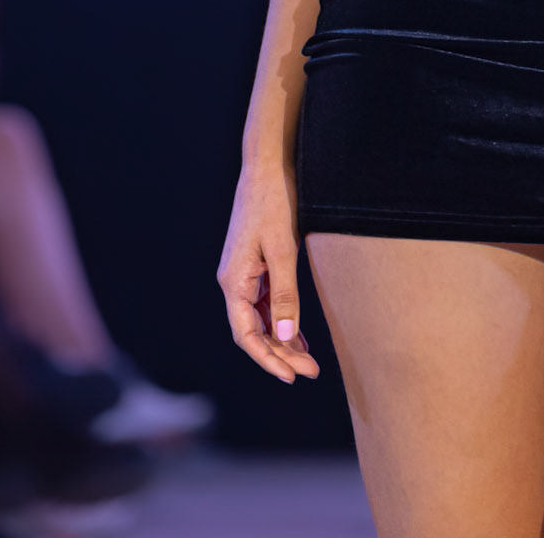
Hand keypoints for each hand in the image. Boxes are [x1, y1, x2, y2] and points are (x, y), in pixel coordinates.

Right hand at [217, 164, 321, 383]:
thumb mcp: (284, 250)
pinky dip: (280, 320)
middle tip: (310, 371)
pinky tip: (297, 333)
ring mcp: (243, 274)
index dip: (268, 359)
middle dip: (279, 354)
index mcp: (233, 281)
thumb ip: (285, 294)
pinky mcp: (254, 265)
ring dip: (281, 340)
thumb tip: (285, 336)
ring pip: (259, 319)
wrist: (267, 166)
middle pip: (253, 331)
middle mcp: (233, 282)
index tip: (291, 377)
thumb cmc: (274, 204)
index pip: (246, 336)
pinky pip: (265, 302)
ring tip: (307, 360)